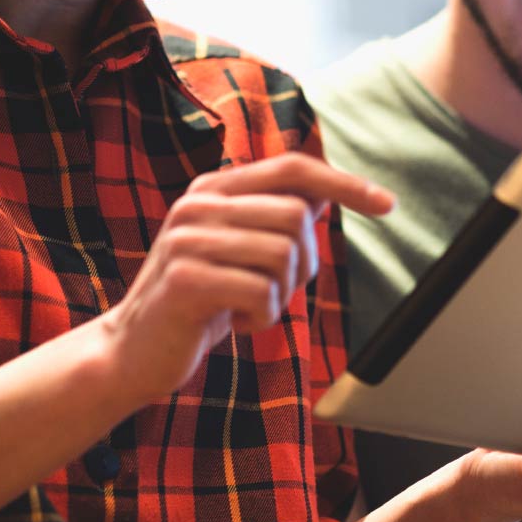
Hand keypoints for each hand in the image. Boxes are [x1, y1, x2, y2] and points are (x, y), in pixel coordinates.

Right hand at [102, 153, 394, 404]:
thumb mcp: (238, 251)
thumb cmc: (199, 301)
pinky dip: (264, 318)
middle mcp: (199, 203)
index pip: (293, 169)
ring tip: (251, 306)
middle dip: (303, 263)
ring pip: (284, 254)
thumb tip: (327, 194)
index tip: (388, 204)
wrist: (133, 352)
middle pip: (297, 215)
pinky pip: (262, 293)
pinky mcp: (185, 278)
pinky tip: (238, 324)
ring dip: (282, 294)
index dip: (344, 183)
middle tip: (274, 290)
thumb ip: (273, 218)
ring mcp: (188, 238)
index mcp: (214, 189)